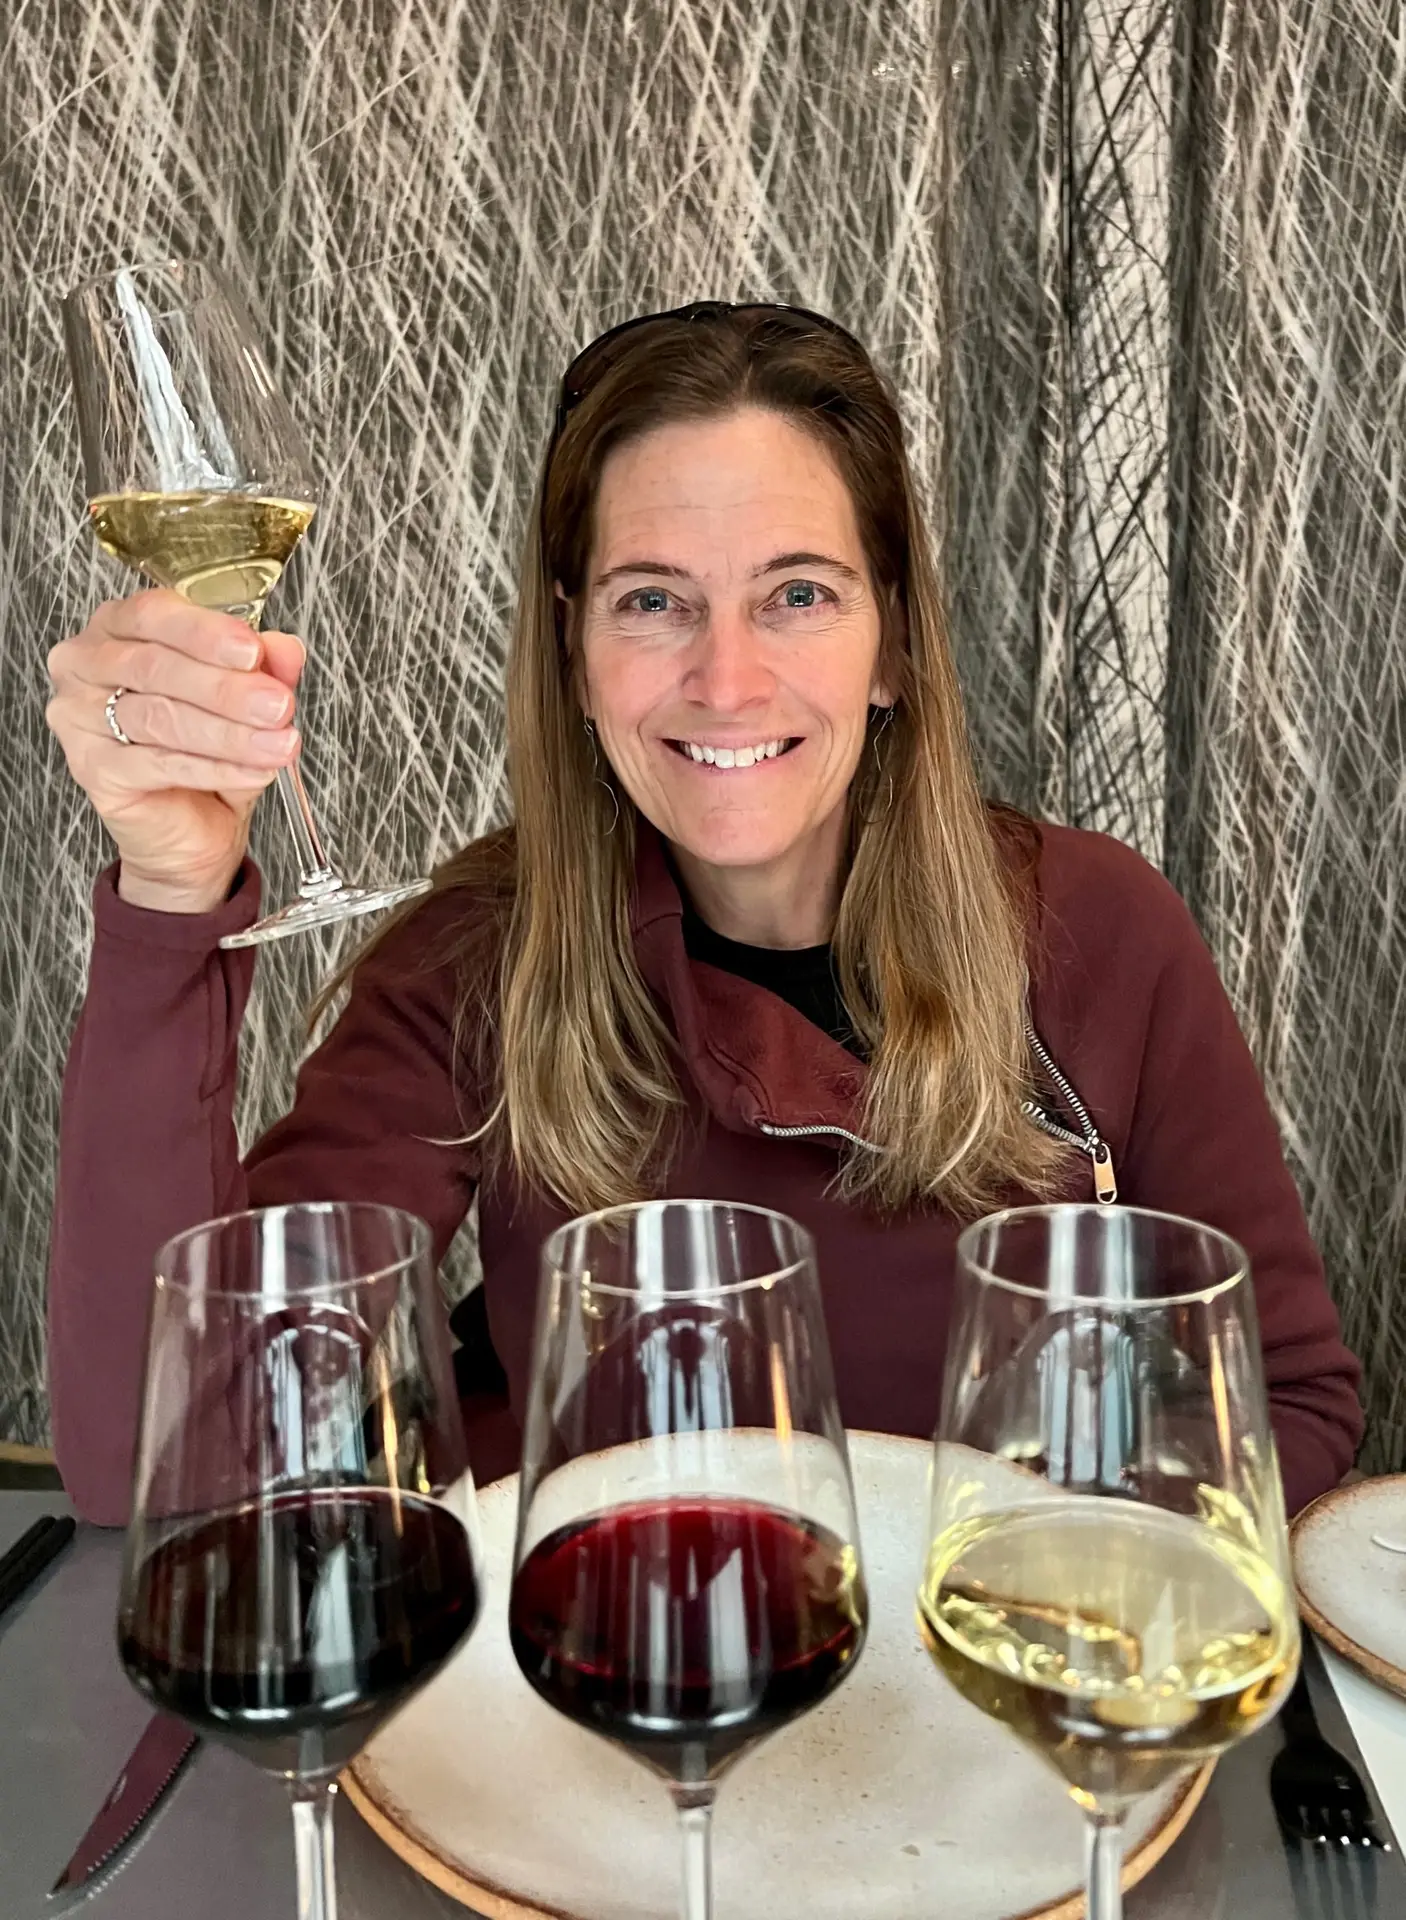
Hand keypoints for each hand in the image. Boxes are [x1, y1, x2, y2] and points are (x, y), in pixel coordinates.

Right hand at [46, 589, 305, 913]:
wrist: (190, 827)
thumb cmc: (205, 752)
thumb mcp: (247, 702)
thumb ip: (265, 668)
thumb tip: (284, 648)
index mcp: (118, 627)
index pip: (154, 615)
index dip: (206, 633)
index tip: (253, 652)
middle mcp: (87, 664)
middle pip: (156, 667)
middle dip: (227, 689)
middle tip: (277, 706)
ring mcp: (78, 716)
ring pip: (159, 717)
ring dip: (228, 733)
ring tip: (277, 745)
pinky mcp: (90, 768)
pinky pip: (157, 764)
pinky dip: (214, 768)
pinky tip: (252, 771)